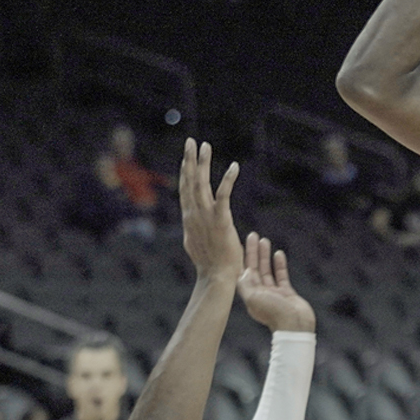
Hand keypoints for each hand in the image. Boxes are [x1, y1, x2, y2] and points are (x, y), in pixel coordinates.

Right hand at [178, 140, 242, 280]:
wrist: (217, 277)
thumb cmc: (209, 264)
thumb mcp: (195, 243)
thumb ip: (193, 229)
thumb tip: (190, 223)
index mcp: (189, 219)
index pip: (185, 190)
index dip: (185, 172)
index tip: (186, 157)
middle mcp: (194, 215)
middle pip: (189, 182)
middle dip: (189, 160)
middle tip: (191, 141)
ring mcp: (206, 217)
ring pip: (201, 184)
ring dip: (203, 163)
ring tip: (205, 145)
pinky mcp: (221, 221)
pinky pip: (224, 195)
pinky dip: (228, 180)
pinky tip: (234, 166)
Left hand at [237, 233, 314, 332]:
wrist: (295, 326)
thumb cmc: (274, 313)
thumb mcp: (254, 298)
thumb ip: (246, 283)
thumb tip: (244, 270)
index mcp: (249, 294)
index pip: (242, 271)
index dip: (241, 257)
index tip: (239, 243)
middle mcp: (259, 292)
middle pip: (254, 268)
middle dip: (253, 252)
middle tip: (253, 235)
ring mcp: (273, 292)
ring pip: (267, 270)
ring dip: (265, 256)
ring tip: (265, 240)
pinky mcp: (286, 292)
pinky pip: (281, 275)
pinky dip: (279, 264)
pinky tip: (278, 253)